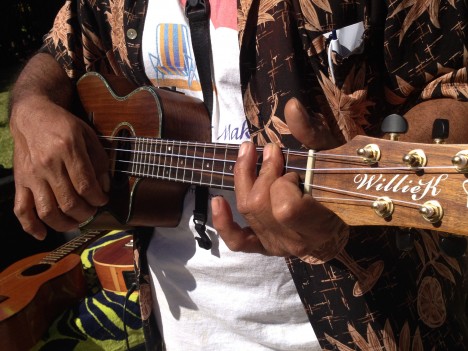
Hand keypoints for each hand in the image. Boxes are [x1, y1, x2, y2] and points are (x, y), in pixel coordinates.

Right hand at [10, 96, 108, 238]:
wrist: (32, 116)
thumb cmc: (63, 125)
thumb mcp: (88, 135)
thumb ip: (100, 160)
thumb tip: (104, 187)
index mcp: (68, 149)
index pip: (85, 185)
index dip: (98, 199)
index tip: (103, 200)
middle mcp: (48, 164)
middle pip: (69, 202)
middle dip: (86, 213)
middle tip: (92, 210)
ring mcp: (32, 175)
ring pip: (47, 211)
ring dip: (65, 223)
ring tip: (76, 221)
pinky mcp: (19, 182)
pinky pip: (21, 210)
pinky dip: (31, 226)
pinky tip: (43, 234)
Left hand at [212, 98, 347, 256]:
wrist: (343, 221)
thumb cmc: (345, 184)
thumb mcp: (336, 154)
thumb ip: (313, 133)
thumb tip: (291, 106)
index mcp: (320, 224)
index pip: (287, 209)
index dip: (283, 183)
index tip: (295, 169)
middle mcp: (295, 240)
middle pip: (261, 205)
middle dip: (263, 172)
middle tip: (273, 152)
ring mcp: (277, 246)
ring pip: (247, 211)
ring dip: (245, 178)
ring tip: (249, 153)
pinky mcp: (264, 247)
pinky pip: (238, 240)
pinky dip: (223, 222)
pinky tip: (216, 201)